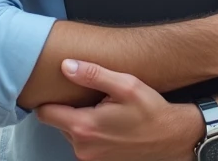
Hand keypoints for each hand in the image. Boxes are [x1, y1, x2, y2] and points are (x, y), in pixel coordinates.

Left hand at [37, 59, 202, 160]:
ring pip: (70, 132)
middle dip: (70, 108)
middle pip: (58, 122)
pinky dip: (90, 132)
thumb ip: (93, 74)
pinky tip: (108, 122)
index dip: (48, 99)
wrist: (172, 137)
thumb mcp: (125, 85)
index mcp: (84, 127)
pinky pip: (84, 143)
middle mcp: (82, 148)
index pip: (44, 114)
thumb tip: (67, 66)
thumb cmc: (151, 111)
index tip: (58, 88)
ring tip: (102, 109)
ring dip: (81, 120)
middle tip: (91, 97)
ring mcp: (90, 158)